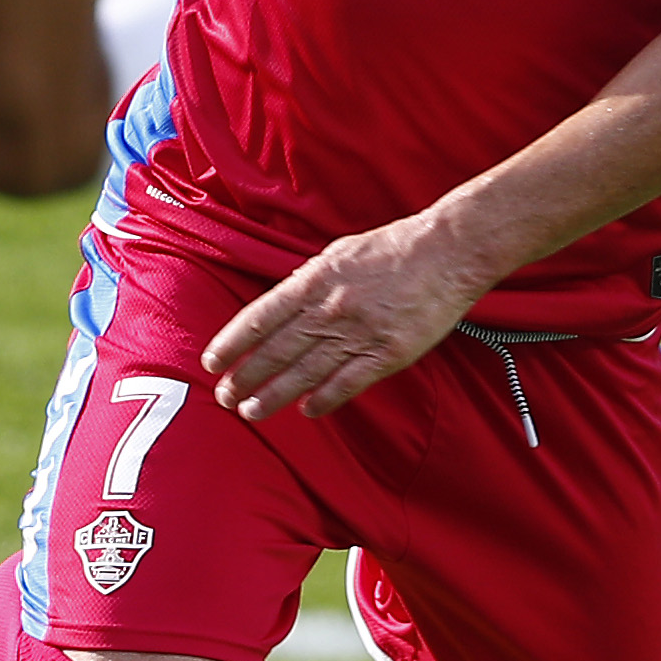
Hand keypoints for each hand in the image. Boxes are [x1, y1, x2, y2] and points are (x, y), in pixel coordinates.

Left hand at [201, 216, 499, 422]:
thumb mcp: (339, 253)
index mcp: (314, 280)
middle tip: (223, 396)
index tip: (212, 362)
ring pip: (305, 373)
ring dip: (273, 396)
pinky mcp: (388, 354)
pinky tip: (306, 412)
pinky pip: (347, 384)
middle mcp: (330, 309)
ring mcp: (359, 334)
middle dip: (244, 377)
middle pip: (276, 350)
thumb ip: (308, 281)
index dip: (232, 343)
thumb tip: (282, 305)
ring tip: (250, 412)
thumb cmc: (393, 248)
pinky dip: (323, 400)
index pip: (260, 318)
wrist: (448, 252)